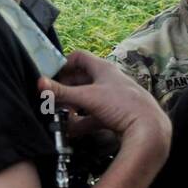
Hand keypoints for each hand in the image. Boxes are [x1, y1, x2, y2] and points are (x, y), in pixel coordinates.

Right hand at [38, 51, 170, 157]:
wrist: (148, 128)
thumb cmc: (122, 105)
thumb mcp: (88, 97)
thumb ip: (62, 92)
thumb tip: (40, 83)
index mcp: (103, 68)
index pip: (79, 57)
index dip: (64, 63)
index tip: (50, 74)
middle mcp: (108, 80)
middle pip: (80, 79)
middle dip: (65, 88)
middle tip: (51, 97)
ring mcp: (111, 97)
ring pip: (86, 98)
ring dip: (71, 106)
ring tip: (59, 114)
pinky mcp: (114, 114)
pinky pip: (92, 115)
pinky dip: (81, 122)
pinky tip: (71, 130)